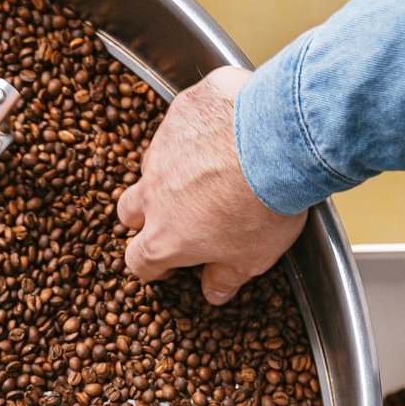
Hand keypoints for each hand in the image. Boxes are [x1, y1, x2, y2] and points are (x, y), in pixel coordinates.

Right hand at [117, 66, 307, 304]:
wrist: (276, 142)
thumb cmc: (263, 206)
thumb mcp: (252, 258)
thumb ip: (227, 277)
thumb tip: (214, 292)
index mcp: (165, 238)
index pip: (138, 260)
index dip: (152, 266)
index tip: (170, 265)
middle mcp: (152, 193)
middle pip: (128, 210)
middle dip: (145, 217)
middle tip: (178, 217)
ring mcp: (162, 149)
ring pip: (152, 166)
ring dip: (169, 173)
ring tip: (206, 172)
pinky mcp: (178, 113)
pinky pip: (177, 126)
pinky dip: (193, 134)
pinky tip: (222, 134)